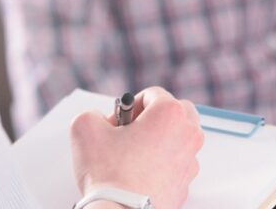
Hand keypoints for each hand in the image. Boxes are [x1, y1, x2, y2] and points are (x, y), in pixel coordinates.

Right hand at [70, 87, 205, 208]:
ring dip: (161, 139)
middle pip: (176, 111)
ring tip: (135, 153)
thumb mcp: (85, 129)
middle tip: (132, 131)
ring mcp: (191, 159)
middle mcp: (187, 134)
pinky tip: (142, 171)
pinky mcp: (187, 181)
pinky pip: (178, 162)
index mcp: (169, 114)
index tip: (120, 121)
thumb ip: (93, 114)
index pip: (153, 94)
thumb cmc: (110, 175)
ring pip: (180, 137)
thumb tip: (99, 120)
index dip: (129, 106)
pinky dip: (163, 163)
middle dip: (154, 117)